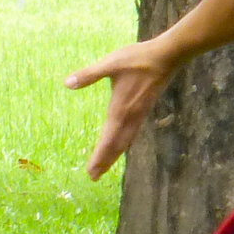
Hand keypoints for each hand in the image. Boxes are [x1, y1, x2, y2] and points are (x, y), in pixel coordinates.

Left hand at [65, 38, 178, 179]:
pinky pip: (132, 132)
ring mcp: (139, 114)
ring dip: (114, 155)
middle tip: (94, 177)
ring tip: (104, 166)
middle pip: (116, 145)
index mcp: (120, 109)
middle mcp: (130, 116)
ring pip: (125, 141)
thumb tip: (67, 84)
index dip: (99, 157)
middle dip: (105, 161)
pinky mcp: (144, 109)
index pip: (107, 140)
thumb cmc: (137, 59)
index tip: (91, 172)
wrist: (166, 56)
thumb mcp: (110, 64)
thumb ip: (89, 74)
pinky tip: (121, 145)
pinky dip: (124, 144)